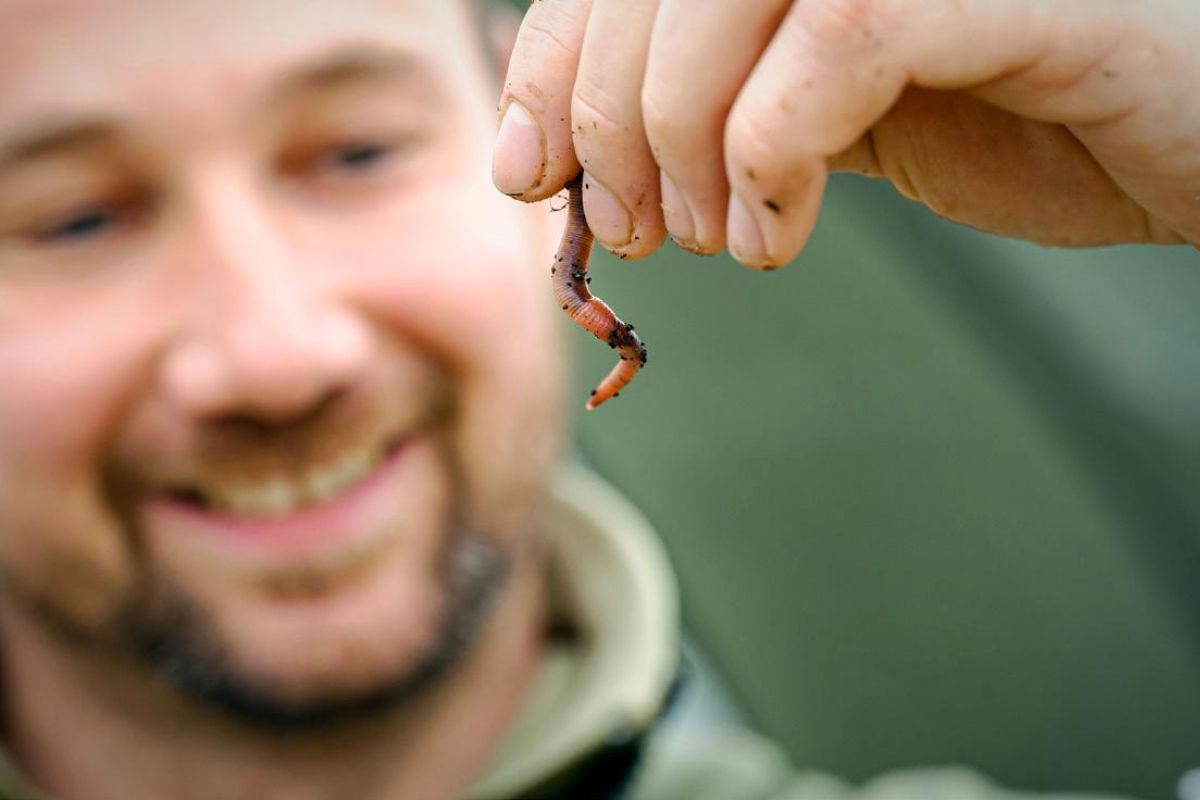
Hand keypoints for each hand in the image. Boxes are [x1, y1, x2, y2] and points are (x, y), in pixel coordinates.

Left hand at [491, 0, 1199, 268]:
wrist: (1181, 136)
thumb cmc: (1013, 112)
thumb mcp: (823, 107)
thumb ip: (714, 99)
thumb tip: (555, 142)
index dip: (553, 61)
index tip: (529, 169)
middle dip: (608, 120)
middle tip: (630, 230)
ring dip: (686, 141)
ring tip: (714, 237)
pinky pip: (846, 37)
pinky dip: (775, 152)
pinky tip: (780, 233)